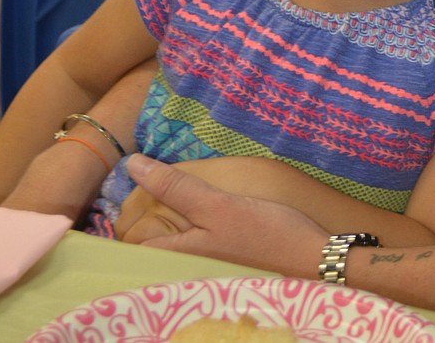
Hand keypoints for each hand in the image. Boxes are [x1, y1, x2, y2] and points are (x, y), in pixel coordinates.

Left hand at [125, 155, 327, 276]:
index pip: (129, 246)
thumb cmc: (266, 233)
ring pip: (167, 245)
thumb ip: (175, 188)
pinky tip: (194, 212)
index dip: (121, 219)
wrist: (313, 258)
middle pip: (146, 246)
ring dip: (163, 223)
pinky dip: (184, 229)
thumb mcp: (217, 205)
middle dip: (141, 220)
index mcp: (176, 259)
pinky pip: (187, 247)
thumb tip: (133, 164)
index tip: (121, 192)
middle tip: (145, 187)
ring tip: (166, 194)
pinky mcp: (218, 263)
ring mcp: (200, 269)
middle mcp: (183, 270)